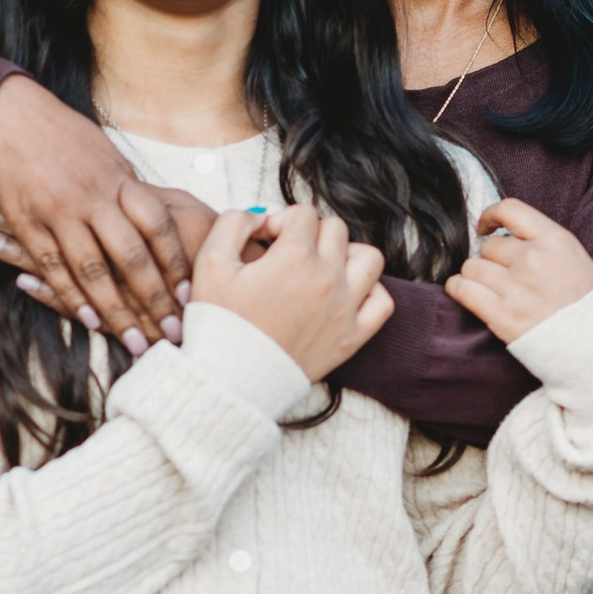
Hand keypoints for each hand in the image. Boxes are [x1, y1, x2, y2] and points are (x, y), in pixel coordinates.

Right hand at [0, 72, 202, 352]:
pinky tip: (89, 322)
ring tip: (136, 342)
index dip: (176, 263)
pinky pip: (53, 268)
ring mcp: (59, 212)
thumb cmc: (62, 134)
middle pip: (131, 257)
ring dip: (116, 312)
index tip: (193, 294)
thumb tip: (158, 219)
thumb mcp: (107, 155)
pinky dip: (71, 298)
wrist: (5, 115)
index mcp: (119, 180)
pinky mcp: (28, 224)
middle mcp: (93, 198)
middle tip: (175, 333)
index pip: (158, 227)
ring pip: (93, 271)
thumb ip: (130, 191)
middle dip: (155, 300)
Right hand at [190, 201, 390, 382]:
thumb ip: (234, 223)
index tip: (264, 243)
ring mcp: (345, 308)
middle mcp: (327, 278)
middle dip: (310, 235)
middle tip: (287, 256)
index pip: (303, 214)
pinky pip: (382, 302)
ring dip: (347, 255)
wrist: (232, 379)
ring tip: (322, 269)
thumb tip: (261, 216)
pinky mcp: (353, 337)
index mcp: (295, 257)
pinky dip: (369, 292)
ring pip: (369, 258)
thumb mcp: (210, 262)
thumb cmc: (220, 323)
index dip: (279, 222)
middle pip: (335, 230)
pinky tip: (344, 295)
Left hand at [445, 199, 592, 342]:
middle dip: (490, 261)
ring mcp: (517, 287)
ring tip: (488, 290)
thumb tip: (503, 239)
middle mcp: (534, 258)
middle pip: (488, 246)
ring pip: (472, 267)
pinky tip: (466, 293)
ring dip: (475, 277)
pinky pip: (462, 290)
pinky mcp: (502, 314)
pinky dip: (458, 289)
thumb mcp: (575, 259)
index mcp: (555, 240)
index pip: (510, 209)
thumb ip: (542, 243)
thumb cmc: (589, 306)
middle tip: (502, 278)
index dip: (489, 216)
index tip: (484, 228)